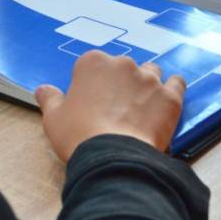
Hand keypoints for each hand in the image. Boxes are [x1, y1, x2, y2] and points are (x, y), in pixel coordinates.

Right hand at [35, 52, 185, 161]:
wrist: (112, 156)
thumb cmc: (79, 135)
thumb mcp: (54, 118)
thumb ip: (50, 99)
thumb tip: (43, 90)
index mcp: (93, 63)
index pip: (93, 65)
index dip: (93, 83)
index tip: (93, 100)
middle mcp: (123, 64)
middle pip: (123, 67)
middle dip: (121, 82)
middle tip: (116, 106)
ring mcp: (149, 79)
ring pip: (151, 72)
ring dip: (147, 84)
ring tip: (142, 106)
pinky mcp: (169, 96)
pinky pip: (177, 84)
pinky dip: (173, 89)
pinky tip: (167, 100)